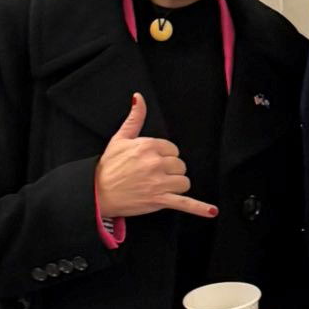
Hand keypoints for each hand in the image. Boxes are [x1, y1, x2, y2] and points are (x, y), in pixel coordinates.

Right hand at [94, 92, 217, 220]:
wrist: (97, 193)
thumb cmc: (107, 167)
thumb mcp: (119, 138)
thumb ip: (134, 118)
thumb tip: (138, 98)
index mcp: (148, 146)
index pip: (173, 149)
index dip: (165, 156)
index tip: (152, 162)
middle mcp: (155, 163)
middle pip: (180, 165)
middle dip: (170, 171)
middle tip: (153, 176)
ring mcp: (158, 183)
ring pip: (184, 181)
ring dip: (176, 185)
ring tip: (161, 188)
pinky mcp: (159, 200)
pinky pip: (184, 203)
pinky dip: (199, 208)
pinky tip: (212, 211)